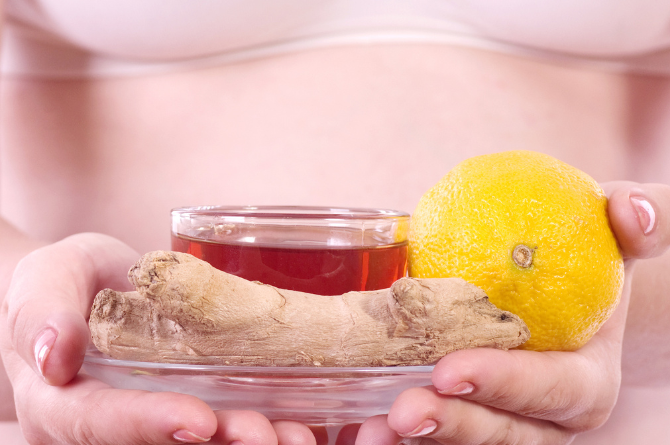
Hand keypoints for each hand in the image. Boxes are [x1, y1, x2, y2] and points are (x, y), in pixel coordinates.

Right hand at [0, 233, 320, 444]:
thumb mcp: (50, 276)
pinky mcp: (181, 412)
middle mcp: (103, 427)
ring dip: (244, 444)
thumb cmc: (69, 283)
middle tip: (267, 433)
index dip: (147, 423)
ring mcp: (146, 425)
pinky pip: (216, 431)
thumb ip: (44, 308)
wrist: (91, 292)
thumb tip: (53, 352)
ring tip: (295, 434)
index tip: (200, 420)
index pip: (96, 421)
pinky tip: (296, 423)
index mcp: (60, 401)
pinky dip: (257, 430)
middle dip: (216, 444)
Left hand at [353, 181, 669, 444]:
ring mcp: (506, 425)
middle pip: (505, 434)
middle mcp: (547, 419)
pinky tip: (364, 426)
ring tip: (374, 430)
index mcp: (585, 381)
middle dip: (455, 426)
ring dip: (425, 441)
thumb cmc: (593, 258)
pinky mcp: (470, 419)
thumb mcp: (623, 233)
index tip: (449, 369)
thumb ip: (642, 220)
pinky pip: (441, 435)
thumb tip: (628, 211)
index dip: (504, 382)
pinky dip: (406, 437)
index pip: (550, 389)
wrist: (570, 289)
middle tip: (404, 412)